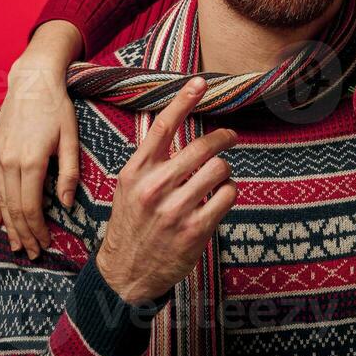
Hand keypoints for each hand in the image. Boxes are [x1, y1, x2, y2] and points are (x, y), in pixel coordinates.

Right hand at [0, 20, 82, 257]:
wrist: (31, 81)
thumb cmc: (57, 108)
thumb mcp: (71, 138)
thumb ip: (69, 172)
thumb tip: (67, 203)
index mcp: (32, 162)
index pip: (31, 208)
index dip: (38, 230)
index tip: (47, 244)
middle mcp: (9, 163)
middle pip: (14, 210)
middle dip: (25, 234)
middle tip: (34, 252)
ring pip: (1, 201)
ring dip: (9, 226)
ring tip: (18, 245)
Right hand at [95, 76, 238, 302]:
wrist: (125, 273)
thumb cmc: (131, 223)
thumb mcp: (128, 186)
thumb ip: (149, 158)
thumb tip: (170, 120)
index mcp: (136, 172)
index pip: (163, 127)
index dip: (184, 100)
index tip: (201, 82)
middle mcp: (154, 187)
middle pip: (202, 146)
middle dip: (224, 138)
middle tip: (230, 137)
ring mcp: (175, 210)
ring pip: (219, 169)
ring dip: (225, 170)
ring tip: (219, 177)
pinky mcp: (195, 231)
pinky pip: (227, 195)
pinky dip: (229, 192)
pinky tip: (220, 197)